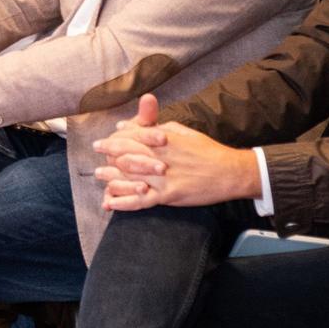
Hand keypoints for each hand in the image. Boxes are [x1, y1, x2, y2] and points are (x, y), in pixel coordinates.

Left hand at [93, 94, 262, 209]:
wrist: (231, 172)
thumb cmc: (208, 150)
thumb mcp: (183, 131)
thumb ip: (156, 126)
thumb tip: (130, 124)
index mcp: (164, 139)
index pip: (132, 136)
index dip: (116, 138)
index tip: (106, 139)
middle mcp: (160, 156)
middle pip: (127, 153)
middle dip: (109, 152)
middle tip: (97, 153)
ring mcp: (164, 177)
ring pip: (130, 176)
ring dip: (111, 176)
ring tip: (99, 174)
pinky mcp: (170, 195)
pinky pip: (142, 200)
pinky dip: (125, 202)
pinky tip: (111, 203)